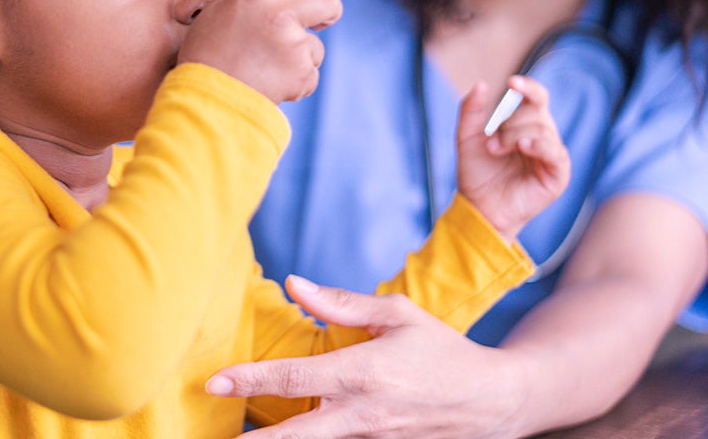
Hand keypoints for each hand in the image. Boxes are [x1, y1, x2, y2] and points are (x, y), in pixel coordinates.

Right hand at [180, 0, 341, 102]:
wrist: (208, 103)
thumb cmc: (205, 59)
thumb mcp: (214, 16)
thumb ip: (245, 1)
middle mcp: (277, 15)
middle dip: (329, 8)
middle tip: (322, 17)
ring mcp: (292, 45)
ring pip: (314, 45)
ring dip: (299, 56)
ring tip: (267, 67)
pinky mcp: (302, 73)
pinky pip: (310, 73)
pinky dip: (296, 80)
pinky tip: (271, 83)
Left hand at [207, 277, 524, 438]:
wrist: (494, 402)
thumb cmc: (441, 350)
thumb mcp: (397, 314)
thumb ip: (340, 303)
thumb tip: (293, 283)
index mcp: (363, 372)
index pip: (294, 378)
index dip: (249, 381)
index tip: (214, 383)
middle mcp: (364, 414)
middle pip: (296, 435)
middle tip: (219, 436)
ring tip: (245, 438)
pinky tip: (287, 438)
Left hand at [456, 76, 569, 241]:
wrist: (478, 206)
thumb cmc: (476, 173)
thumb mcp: (466, 138)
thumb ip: (471, 111)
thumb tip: (481, 84)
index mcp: (524, 124)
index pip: (536, 97)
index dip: (528, 87)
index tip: (512, 82)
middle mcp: (541, 136)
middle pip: (536, 112)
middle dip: (510, 123)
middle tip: (491, 144)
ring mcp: (551, 155)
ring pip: (542, 129)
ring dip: (515, 137)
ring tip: (496, 151)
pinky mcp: (558, 174)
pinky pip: (555, 152)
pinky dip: (540, 146)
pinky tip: (525, 146)